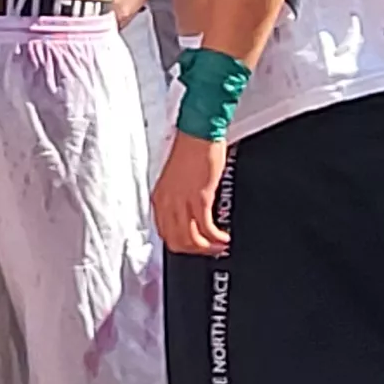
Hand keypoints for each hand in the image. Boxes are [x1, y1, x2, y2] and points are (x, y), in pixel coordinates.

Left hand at [153, 132, 228, 254]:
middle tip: (208, 251)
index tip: (192, 246)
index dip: (179, 245)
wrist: (198, 132)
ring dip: (206, 248)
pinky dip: (216, 238)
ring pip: (190, 240)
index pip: (164, 233)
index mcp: (159, 198)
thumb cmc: (189, 149)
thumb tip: (186, 215)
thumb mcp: (175, 180)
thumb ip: (177, 199)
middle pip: (176, 241)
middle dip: (194, 252)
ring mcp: (182, 202)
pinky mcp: (200, 198)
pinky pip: (206, 228)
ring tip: (219, 246)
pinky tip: (223, 238)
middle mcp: (167, 202)